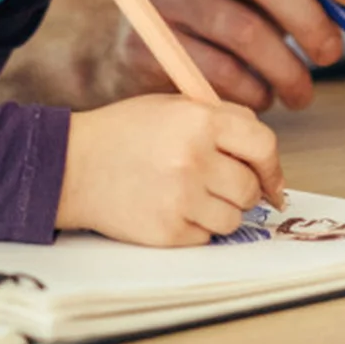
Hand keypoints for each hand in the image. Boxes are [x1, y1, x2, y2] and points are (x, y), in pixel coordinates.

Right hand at [56, 95, 283, 245]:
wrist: (72, 166)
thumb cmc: (127, 132)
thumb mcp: (177, 105)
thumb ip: (224, 120)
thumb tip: (265, 153)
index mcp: (201, 121)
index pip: (263, 146)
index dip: (272, 165)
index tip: (271, 177)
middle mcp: (195, 159)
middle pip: (251, 187)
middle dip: (246, 190)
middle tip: (227, 186)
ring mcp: (181, 199)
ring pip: (234, 218)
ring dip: (223, 211)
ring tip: (196, 196)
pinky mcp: (166, 232)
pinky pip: (206, 237)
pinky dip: (198, 228)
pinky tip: (175, 210)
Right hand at [93, 0, 344, 111]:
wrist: (143, 42)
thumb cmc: (221, 3)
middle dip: (310, 19)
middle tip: (332, 54)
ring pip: (242, 29)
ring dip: (286, 68)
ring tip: (302, 91)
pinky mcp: (142, 42)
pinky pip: (215, 70)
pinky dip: (252, 90)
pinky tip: (264, 97)